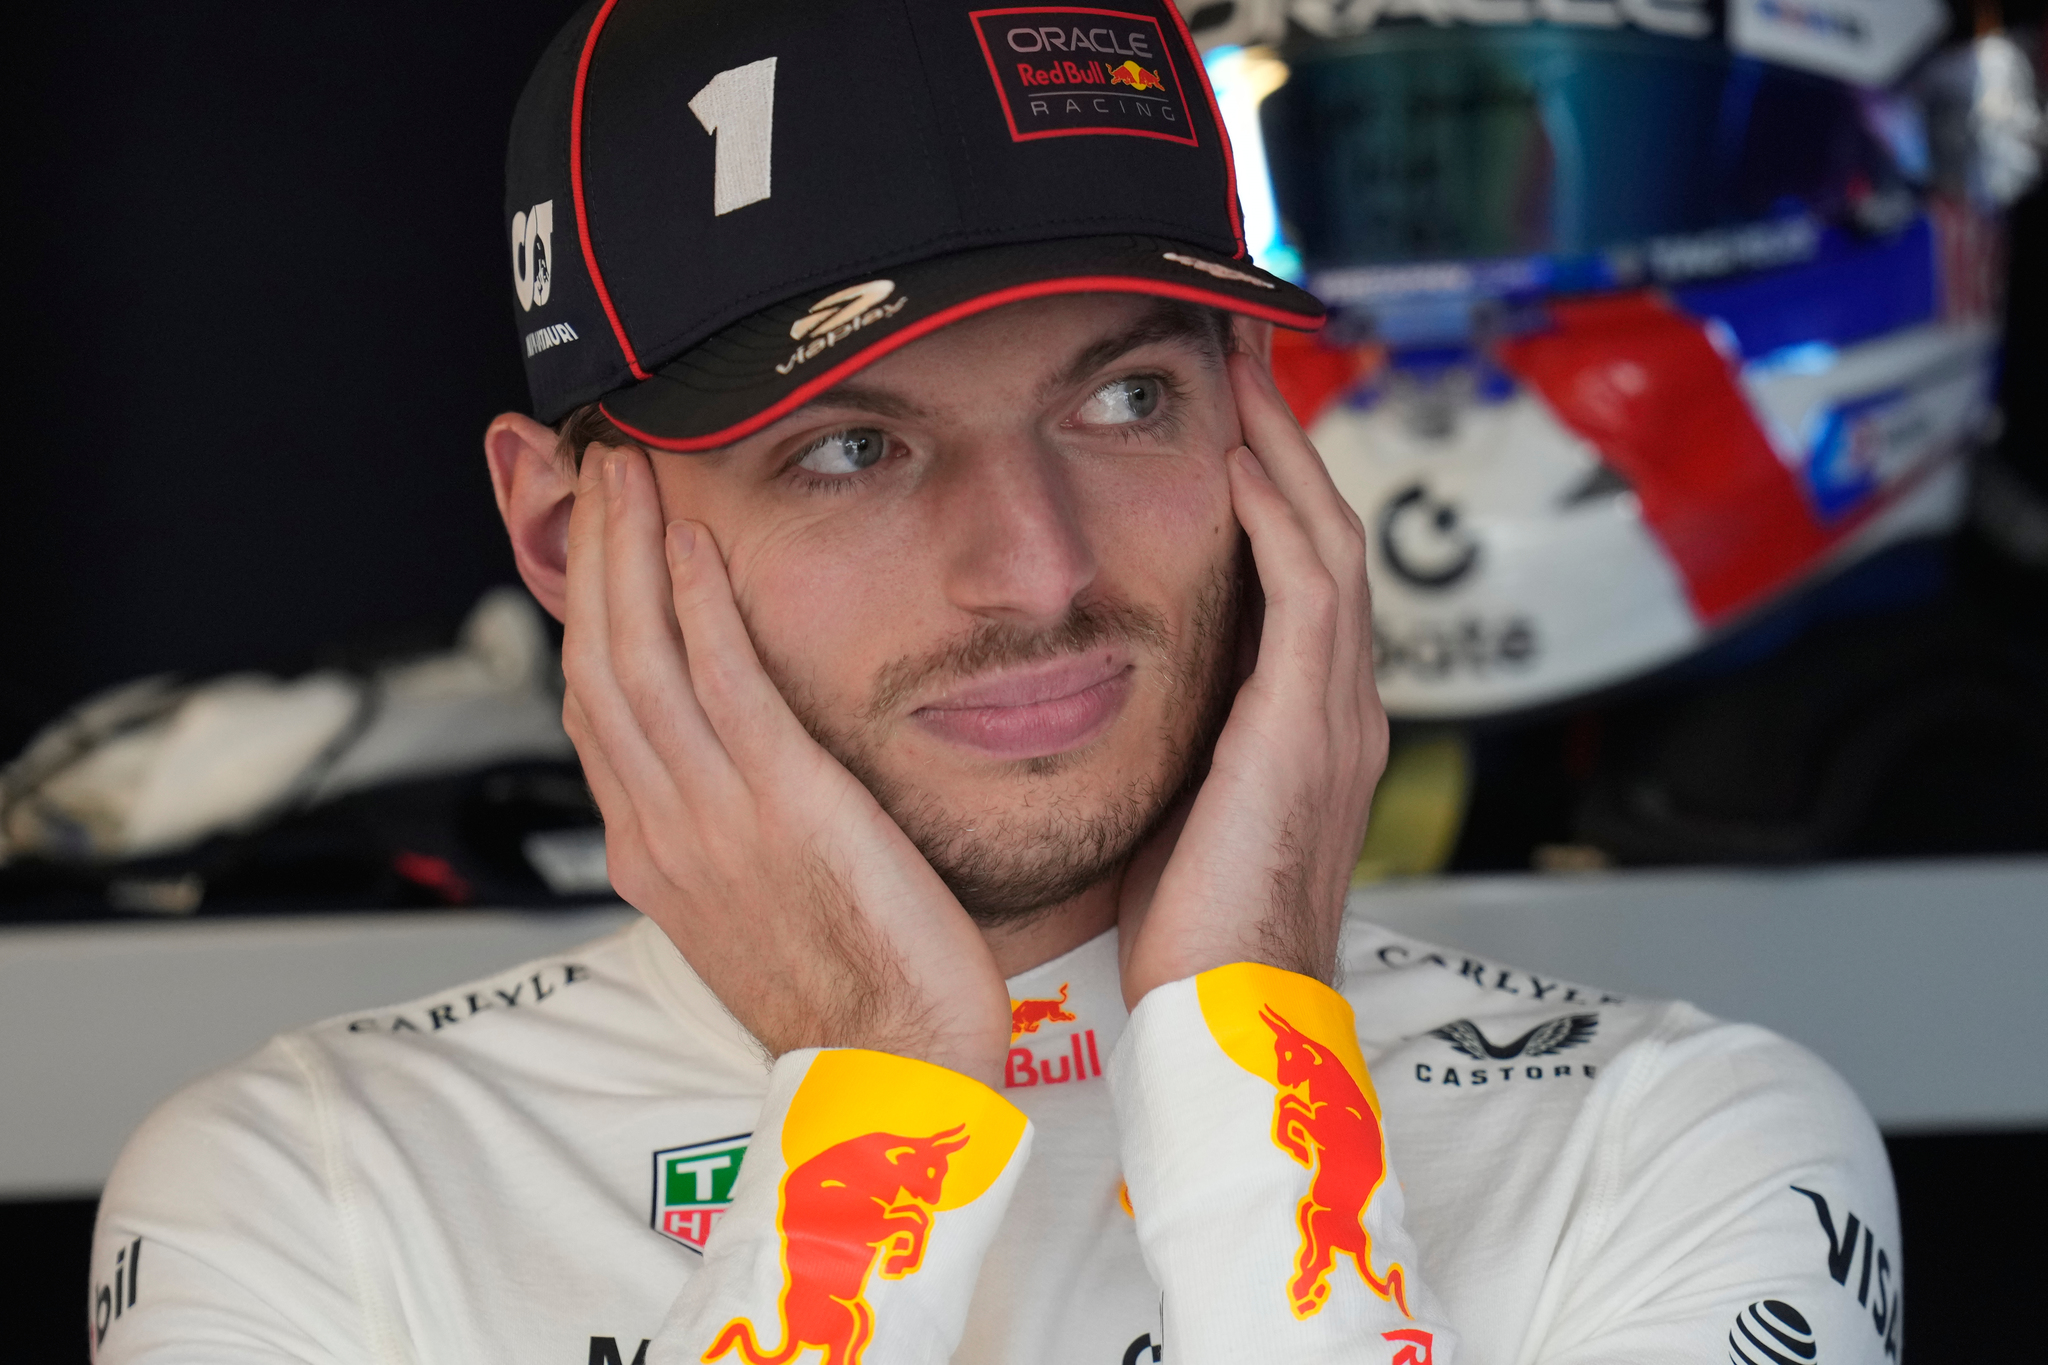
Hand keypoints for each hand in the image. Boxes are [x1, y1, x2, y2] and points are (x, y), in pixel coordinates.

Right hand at [560, 448, 1012, 1086]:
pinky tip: (698, 545)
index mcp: (653, 851)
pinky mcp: (782, 806)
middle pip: (597, 664)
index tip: (595, 541)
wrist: (890, 1071)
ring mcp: (712, 817)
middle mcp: (661, 828)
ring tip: (632, 473)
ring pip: (640, 659)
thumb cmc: (848, 994)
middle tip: (598, 468)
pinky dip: (701, 607)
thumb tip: (733, 765)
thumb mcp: (761, 900)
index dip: (586, 611)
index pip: (595, 707)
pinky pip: (723, 685)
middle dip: (592, 556)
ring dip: (630, 554)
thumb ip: (730, 823)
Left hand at [1115, 350, 1388, 1005]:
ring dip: (1284, 447)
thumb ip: (1165, 737)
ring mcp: (1336, 713)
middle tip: (1239, 347)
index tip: (1217, 408)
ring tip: (1242, 366)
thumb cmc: (1188, 934)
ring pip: (1325, 541)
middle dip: (1282, 435)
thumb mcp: (1174, 808)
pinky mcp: (1309, 728)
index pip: (1295, 570)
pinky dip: (1278, 515)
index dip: (1264, 482)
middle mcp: (1337, 705)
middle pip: (1323, 531)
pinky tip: (1239, 457)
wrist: (1228, 1019)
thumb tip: (1092, 689)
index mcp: (1304, 723)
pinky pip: (1308, 591)